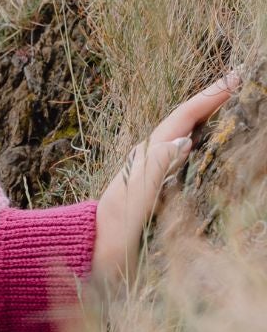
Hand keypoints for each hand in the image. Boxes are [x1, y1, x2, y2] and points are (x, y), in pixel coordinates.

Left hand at [93, 66, 245, 285]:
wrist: (92, 252)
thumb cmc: (114, 230)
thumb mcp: (134, 200)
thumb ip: (155, 168)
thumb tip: (183, 139)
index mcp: (146, 155)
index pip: (182, 118)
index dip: (209, 97)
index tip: (236, 78)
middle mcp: (147, 157)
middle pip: (183, 120)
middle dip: (210, 100)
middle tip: (239, 81)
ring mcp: (150, 169)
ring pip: (183, 133)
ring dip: (206, 117)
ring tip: (231, 102)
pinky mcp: (153, 184)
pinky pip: (181, 153)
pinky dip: (199, 139)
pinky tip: (211, 141)